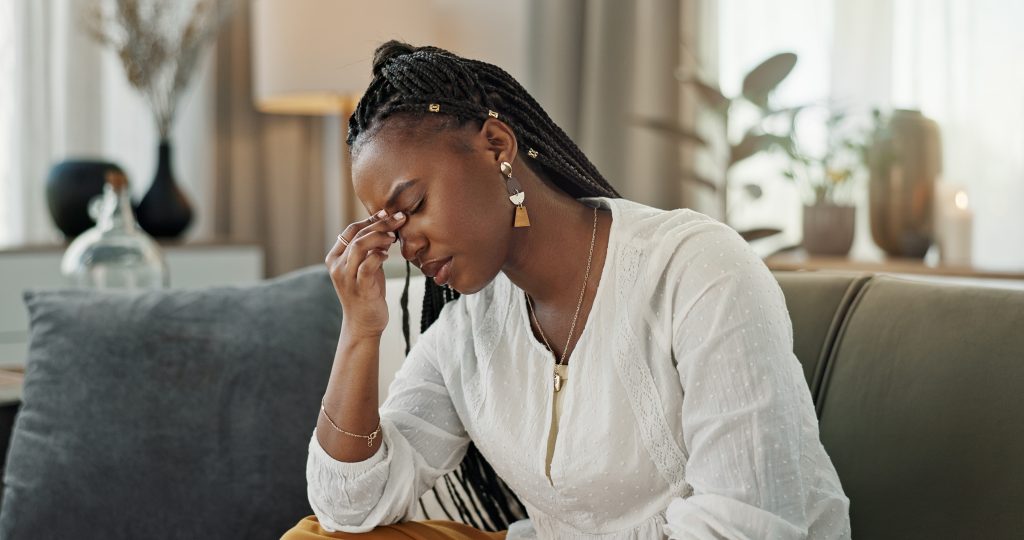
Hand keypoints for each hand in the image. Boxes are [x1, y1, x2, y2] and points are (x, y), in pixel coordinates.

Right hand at [326, 210, 405, 337]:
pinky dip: (379, 255)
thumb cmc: (367, 293)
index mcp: (335, 258)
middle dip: (381, 224)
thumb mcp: (366, 267)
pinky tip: (387, 255)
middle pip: (357, 234)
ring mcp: (346, 277)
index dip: (370, 219)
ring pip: (360, 246)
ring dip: (380, 237)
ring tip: (393, 238)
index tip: (388, 213)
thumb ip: (370, 249)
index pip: (351, 230)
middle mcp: (337, 266)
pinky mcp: (359, 288)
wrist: (363, 324)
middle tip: (399, 219)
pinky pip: (368, 265)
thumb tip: (386, 227)